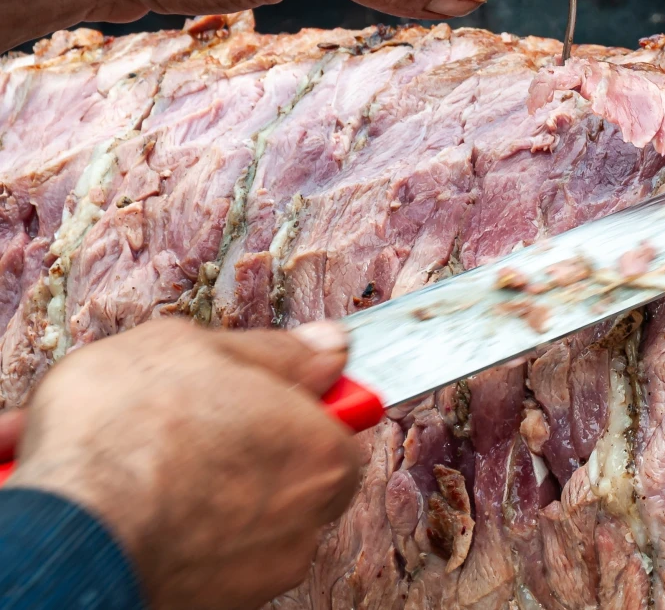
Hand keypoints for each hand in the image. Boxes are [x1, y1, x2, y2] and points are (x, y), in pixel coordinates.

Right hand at [1, 319, 360, 609]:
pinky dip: (167, 534)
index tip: (244, 401)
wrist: (68, 533)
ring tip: (132, 468)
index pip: (329, 427)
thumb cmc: (125, 437)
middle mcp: (305, 519)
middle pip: (282, 474)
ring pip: (234, 517)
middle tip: (172, 428)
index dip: (281, 406)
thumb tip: (325, 346)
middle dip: (233, 451)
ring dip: (194, 492)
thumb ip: (274, 352)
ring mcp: (261, 572)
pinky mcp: (212, 604)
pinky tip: (121, 509)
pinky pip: (197, 557)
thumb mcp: (195, 347)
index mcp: (322, 451)